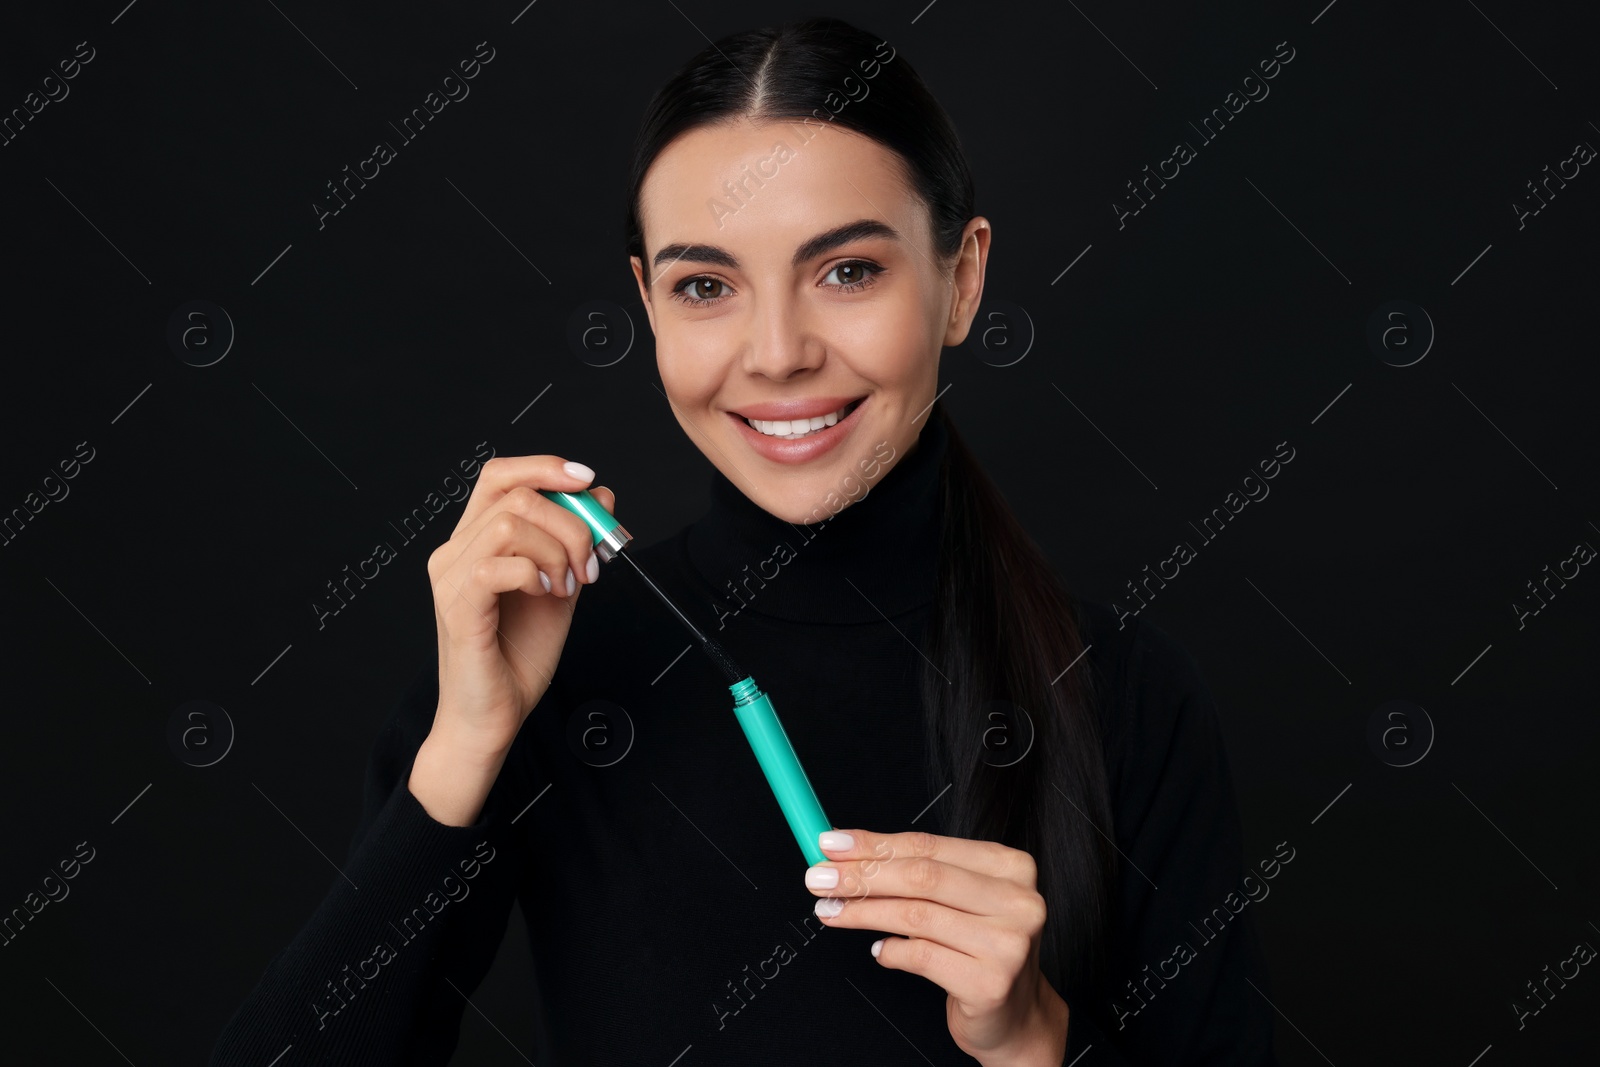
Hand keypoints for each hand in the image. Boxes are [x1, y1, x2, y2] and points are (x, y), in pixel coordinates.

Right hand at [426, 456, 614, 758]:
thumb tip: (599, 495)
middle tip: (589, 564)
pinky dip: (534, 573)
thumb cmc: (518, 655)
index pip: (500, 475)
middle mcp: (454, 552)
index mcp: (475, 540)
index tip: (586, 481)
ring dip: (556, 550)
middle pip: (515, 495)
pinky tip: (546, 595)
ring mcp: (450, 579)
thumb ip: (575, 542)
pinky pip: (497, 566)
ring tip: (567, 586)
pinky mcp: (458, 608)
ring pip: (508, 524)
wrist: (493, 716)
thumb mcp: (560, 586)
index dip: (544, 467)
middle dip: (569, 522)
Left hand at [807, 829, 1069, 1066]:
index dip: (875, 843)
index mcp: (1010, 867)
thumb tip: (847, 852)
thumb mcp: (959, 901)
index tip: (832, 844)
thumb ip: (915, 873)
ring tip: (831, 911)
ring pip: (915, 916)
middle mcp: (1017, 901)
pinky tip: (880, 951)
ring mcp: (1008, 944)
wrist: (1015, 1015)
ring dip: (863, 912)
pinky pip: (921, 957)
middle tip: (819, 878)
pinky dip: (891, 951)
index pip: (929, 846)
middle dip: (862, 875)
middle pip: (921, 877)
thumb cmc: (981, 949)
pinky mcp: (990, 983)